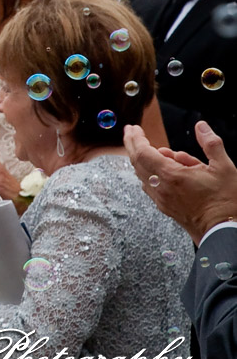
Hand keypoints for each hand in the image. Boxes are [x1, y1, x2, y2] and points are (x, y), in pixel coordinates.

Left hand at [126, 122, 236, 242]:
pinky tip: (163, 170)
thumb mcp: (224, 168)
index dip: (135, 138)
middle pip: (137, 162)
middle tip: (132, 132)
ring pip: (142, 174)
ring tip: (161, 152)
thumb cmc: (226, 202)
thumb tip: (201, 126)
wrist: (224, 232)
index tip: (133, 128)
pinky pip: (150, 186)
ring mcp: (161, 199)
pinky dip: (150, 173)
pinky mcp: (165, 207)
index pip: (143, 152)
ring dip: (144, 159)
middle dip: (132, 144)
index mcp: (171, 176)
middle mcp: (161, 188)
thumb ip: (211, 144)